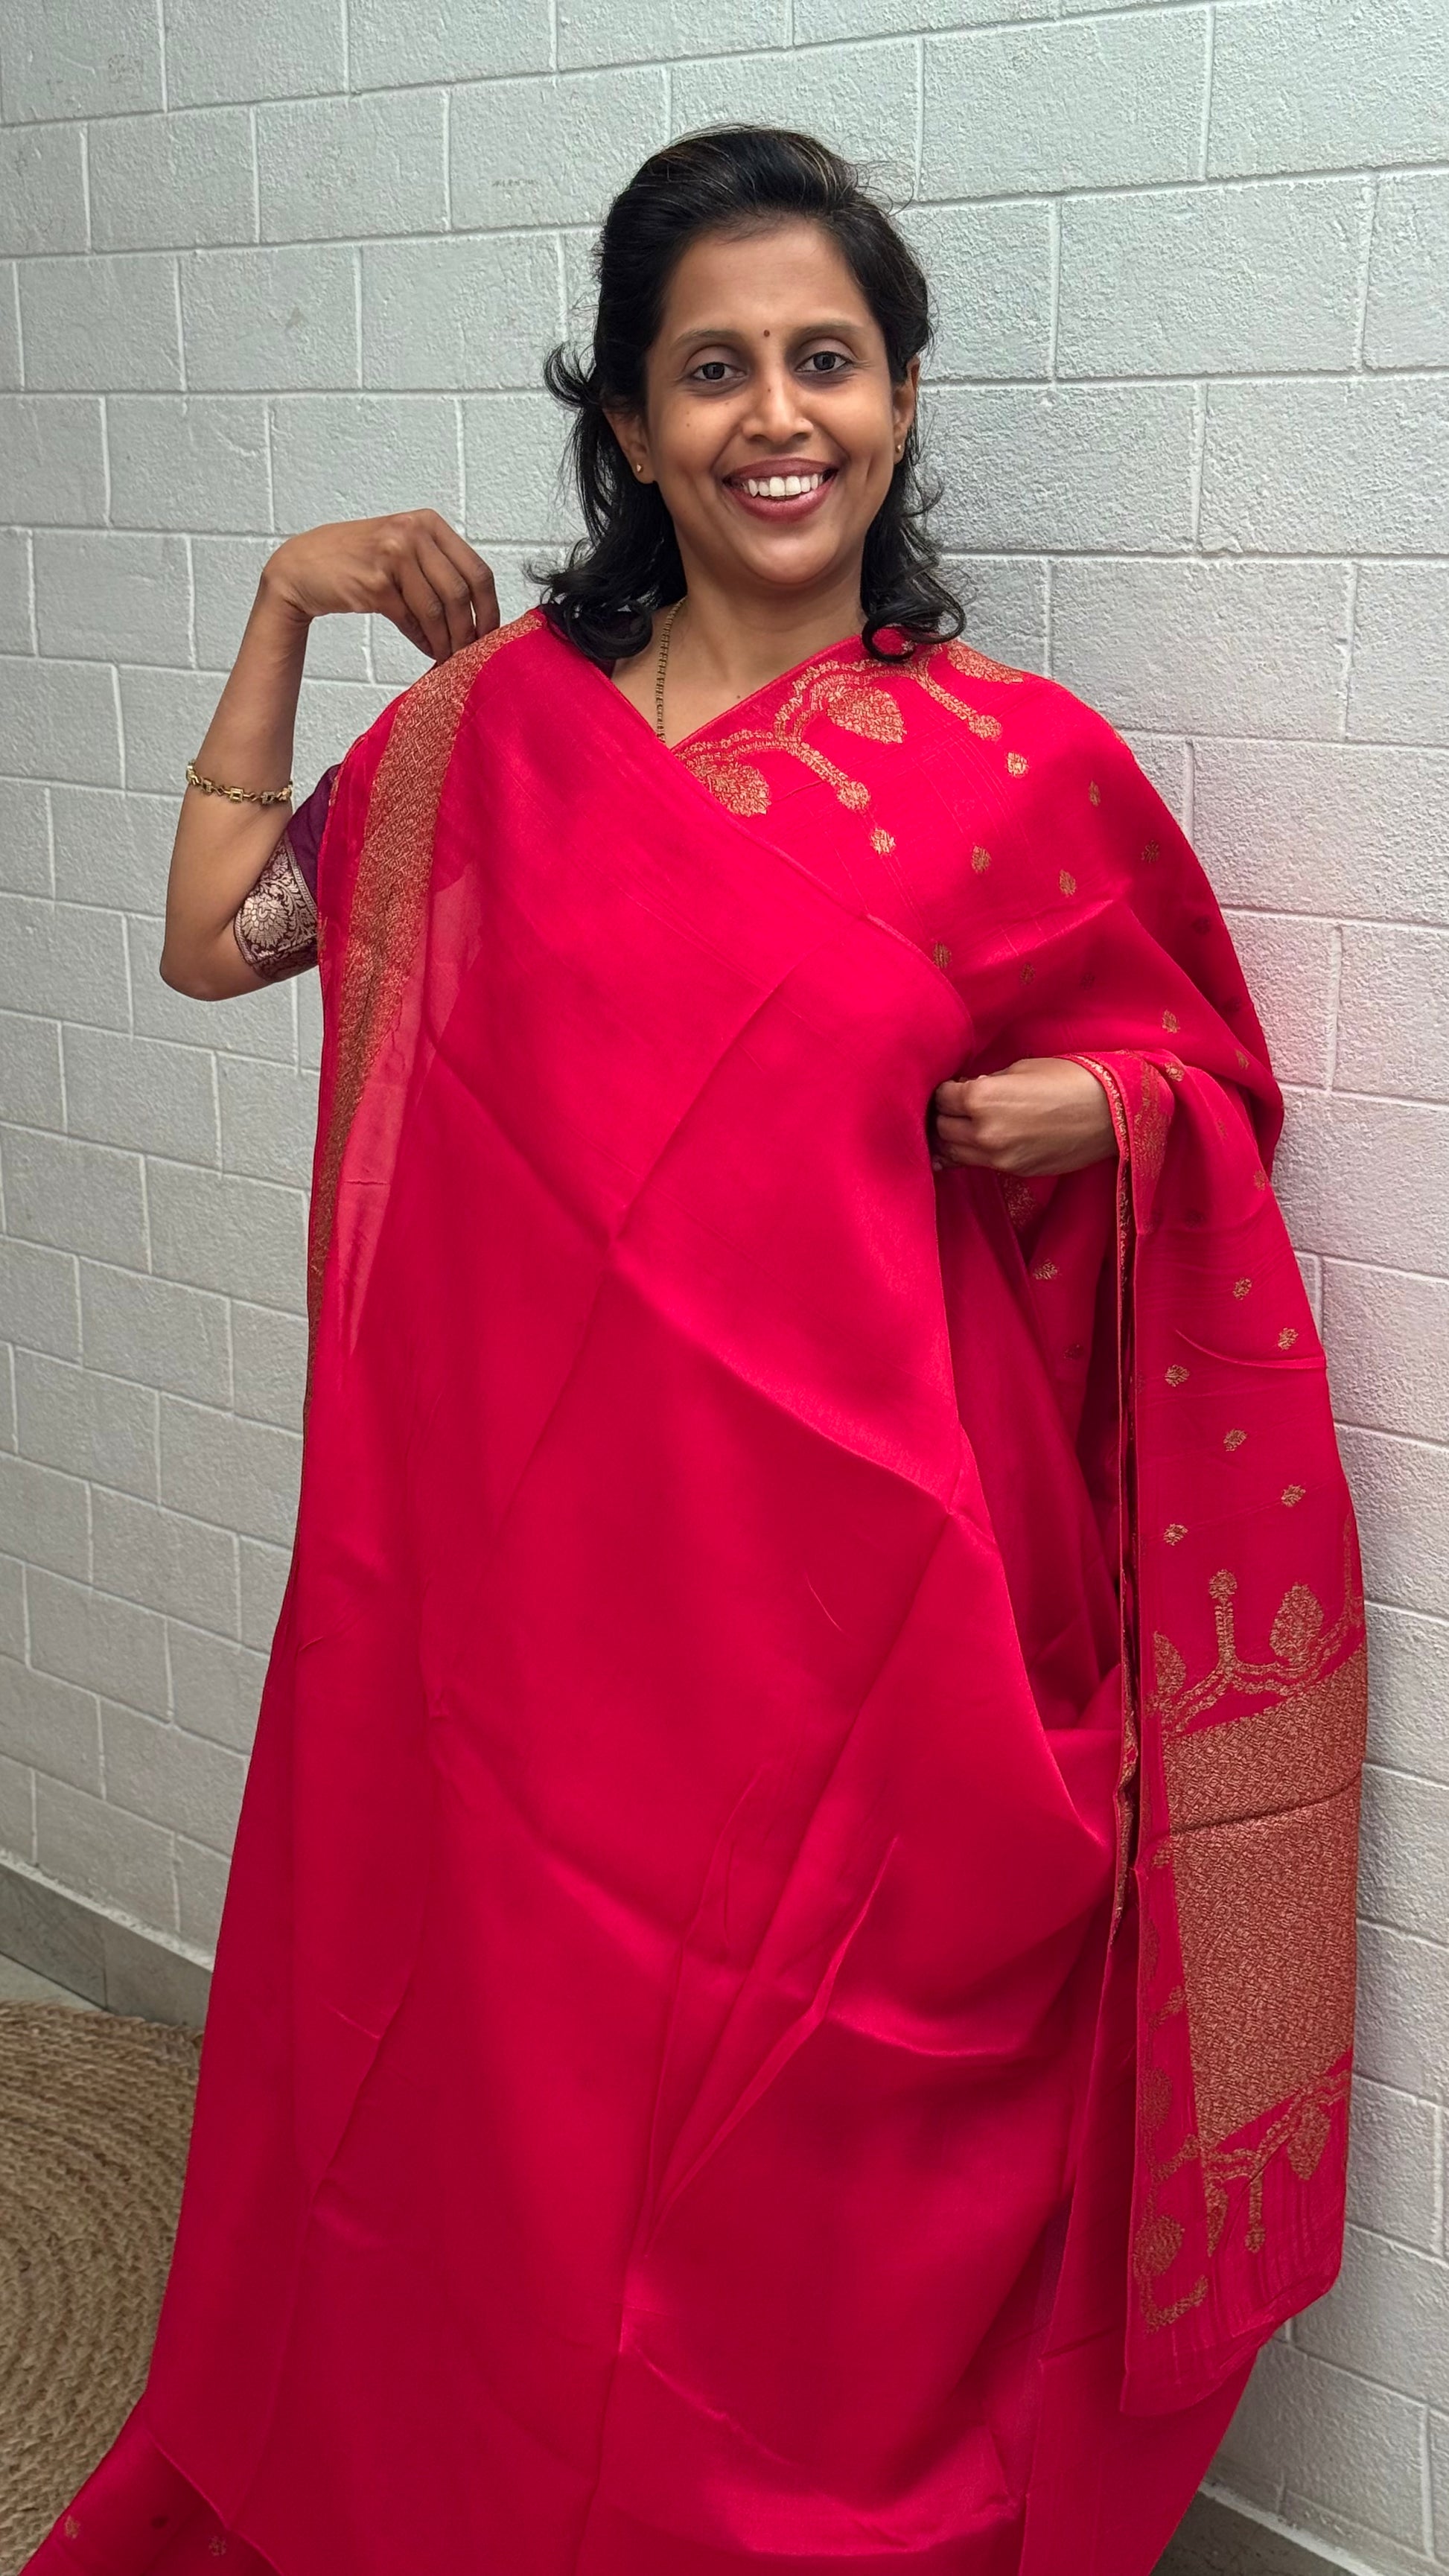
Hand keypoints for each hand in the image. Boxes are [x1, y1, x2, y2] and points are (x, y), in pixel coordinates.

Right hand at [261, 510, 498, 664]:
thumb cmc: (358, 562)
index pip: (477, 570)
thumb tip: (477, 617)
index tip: (491, 635)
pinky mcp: (375, 582)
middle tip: (472, 655)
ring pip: (438, 610)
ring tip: (449, 658)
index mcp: (429, 524)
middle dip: (470, 631)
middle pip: (462, 592)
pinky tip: (428, 649)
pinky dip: (423, 640)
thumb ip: (438, 571)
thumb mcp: (403, 551)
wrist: (304, 566)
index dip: (490, 609)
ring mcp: (393, 555)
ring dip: (447, 641)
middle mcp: (413, 533)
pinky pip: (412, 620)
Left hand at [931, 1056, 1116, 1175]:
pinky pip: (977, 1164)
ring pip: (953, 1152)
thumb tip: (968, 1091)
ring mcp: (997, 1157)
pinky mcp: (1012, 1171)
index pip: (941, 1097)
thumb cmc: (1069, 1080)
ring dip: (953, 1138)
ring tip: (962, 1124)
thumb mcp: (1021, 1069)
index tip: (953, 1086)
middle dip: (945, 1115)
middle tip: (956, 1106)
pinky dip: (971, 1153)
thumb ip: (988, 1084)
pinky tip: (977, 1142)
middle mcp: (982, 1132)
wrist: (1111, 1113)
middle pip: (941, 1128)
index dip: (946, 1090)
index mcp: (981, 1098)